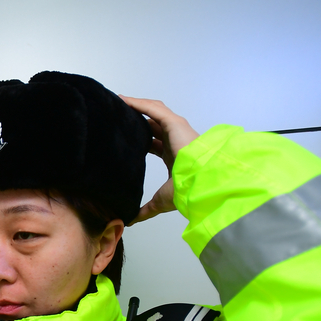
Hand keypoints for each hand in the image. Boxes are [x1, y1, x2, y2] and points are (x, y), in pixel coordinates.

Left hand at [120, 96, 199, 224]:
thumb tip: (131, 220)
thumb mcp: (160, 201)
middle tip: (118, 117)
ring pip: (153, 112)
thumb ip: (145, 210)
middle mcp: (175, 140)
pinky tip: (124, 100)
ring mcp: (176, 130)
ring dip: (136, 107)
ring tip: (118, 102)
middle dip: (137, 120)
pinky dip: (138, 103)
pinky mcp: (175, 123)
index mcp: (174, 156)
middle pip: (152, 125)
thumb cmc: (188, 189)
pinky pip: (154, 109)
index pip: (154, 143)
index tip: (125, 139)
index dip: (140, 139)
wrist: (202, 182)